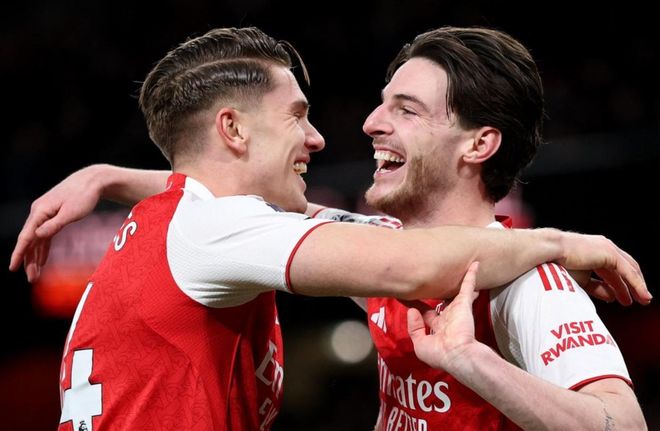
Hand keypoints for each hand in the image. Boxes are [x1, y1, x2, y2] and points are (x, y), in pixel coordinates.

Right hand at [9, 166, 103, 280]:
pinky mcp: (53, 216)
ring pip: (37, 239)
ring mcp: (45, 214)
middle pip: (30, 240)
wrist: (92, 180)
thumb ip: (54, 225)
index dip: (18, 253)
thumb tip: (37, 236)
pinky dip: (43, 248)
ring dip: (35, 257)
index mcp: (40, 211)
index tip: (12, 268)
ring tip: (35, 275)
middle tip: (31, 279)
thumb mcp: (71, 213)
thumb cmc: (84, 195)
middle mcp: (39, 213)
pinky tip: (42, 261)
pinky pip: (45, 235)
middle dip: (29, 260)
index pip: (26, 236)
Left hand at [407, 261, 480, 370]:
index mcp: (437, 328)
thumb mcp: (420, 344)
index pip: (426, 315)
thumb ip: (414, 328)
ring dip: (458, 282)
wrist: (457, 354)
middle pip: (442, 302)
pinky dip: (471, 275)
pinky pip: (468, 286)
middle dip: (438, 293)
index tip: (409, 299)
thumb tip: (411, 311)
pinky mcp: (464, 304)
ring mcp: (457, 310)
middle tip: (433, 280)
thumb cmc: (439, 353)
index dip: (418, 307)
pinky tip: (475, 264)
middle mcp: (448, 318)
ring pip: (456, 292)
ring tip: (458, 268)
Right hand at [554, 230, 650, 305]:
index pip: (612, 270)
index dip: (618, 285)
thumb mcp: (580, 279)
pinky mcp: (609, 253)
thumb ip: (597, 287)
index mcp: (593, 252)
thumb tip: (612, 297)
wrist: (548, 253)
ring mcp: (607, 248)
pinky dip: (637, 284)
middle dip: (632, 285)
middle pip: (624, 268)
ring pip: (629, 269)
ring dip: (638, 285)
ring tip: (644, 299)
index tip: (620, 299)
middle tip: (639, 299)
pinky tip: (642, 295)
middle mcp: (603, 248)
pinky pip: (628, 271)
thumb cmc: (556, 265)